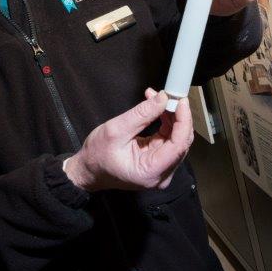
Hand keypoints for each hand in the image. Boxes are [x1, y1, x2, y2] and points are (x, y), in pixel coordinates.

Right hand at [62, 89, 192, 191]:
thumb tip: (162, 98)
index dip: (183, 121)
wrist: (88, 170)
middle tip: (169, 96)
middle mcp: (160, 174)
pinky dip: (165, 123)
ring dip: (170, 117)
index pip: (178, 145)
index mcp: (150, 172)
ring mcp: (160, 169)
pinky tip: (157, 109)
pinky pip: (168, 140)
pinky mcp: (158, 162)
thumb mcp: (115, 130)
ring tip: (157, 98)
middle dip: (177, 116)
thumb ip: (141, 114)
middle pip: (181, 142)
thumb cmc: (97, 157)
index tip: (181, 102)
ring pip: (176, 139)